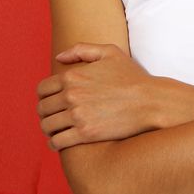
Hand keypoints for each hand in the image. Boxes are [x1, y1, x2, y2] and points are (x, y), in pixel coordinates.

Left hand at [36, 43, 157, 149]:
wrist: (151, 101)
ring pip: (46, 126)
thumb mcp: (110, 53)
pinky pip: (57, 142)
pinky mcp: (85, 134)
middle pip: (42, 108)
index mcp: (73, 76)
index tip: (51, 101)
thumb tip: (58, 58)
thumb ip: (81, 50)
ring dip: (48, 128)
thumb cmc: (132, 77)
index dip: (44, 96)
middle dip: (46, 113)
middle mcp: (71, 95)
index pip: (42, 89)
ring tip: (56, 129)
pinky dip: (54, 143)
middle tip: (54, 116)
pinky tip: (61, 141)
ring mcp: (77, 115)